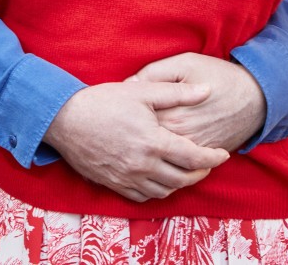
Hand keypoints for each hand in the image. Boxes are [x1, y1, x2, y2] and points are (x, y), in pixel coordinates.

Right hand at [43, 82, 229, 201]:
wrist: (64, 119)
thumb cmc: (102, 101)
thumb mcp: (141, 90)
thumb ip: (177, 92)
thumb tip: (207, 91)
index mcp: (153, 142)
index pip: (194, 158)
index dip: (213, 158)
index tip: (223, 154)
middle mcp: (142, 165)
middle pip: (183, 179)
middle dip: (201, 173)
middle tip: (207, 163)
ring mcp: (127, 178)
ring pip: (165, 191)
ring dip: (181, 183)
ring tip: (187, 170)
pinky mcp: (114, 184)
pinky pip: (143, 196)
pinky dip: (158, 191)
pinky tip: (161, 179)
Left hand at [130, 53, 266, 150]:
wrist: (257, 97)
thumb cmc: (219, 75)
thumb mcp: (184, 64)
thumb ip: (153, 73)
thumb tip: (127, 84)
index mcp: (171, 114)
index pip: (137, 123)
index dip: (126, 117)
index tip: (119, 110)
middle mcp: (181, 138)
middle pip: (146, 144)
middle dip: (133, 136)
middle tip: (124, 126)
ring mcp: (193, 150)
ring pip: (161, 158)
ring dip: (147, 152)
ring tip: (136, 141)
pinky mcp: (204, 157)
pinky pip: (179, 164)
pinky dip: (165, 161)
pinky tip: (156, 151)